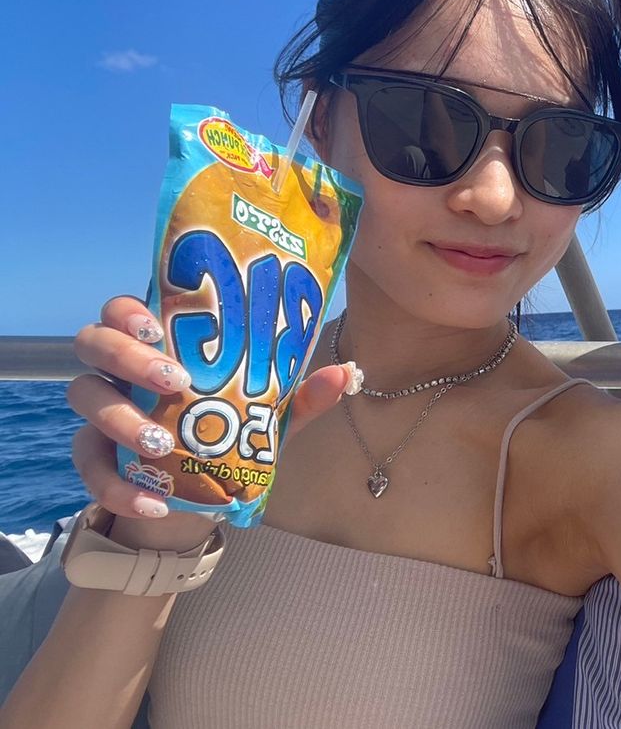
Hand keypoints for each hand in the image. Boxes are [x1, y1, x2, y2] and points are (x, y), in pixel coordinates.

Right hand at [67, 295, 352, 548]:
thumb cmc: (229, 436)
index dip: (130, 311)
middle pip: (93, 340)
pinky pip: (89, 466)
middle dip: (128, 356)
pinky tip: (154, 501)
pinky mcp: (94, 458)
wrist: (197, 499)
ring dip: (121, 418)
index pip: (125, 310)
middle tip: (174, 380)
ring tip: (163, 444)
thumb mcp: (267, 418)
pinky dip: (117, 486)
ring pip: (83, 396)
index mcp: (158, 346)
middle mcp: (120, 370)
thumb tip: (345, 373)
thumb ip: (301, 397)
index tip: (159, 326)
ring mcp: (101, 411)